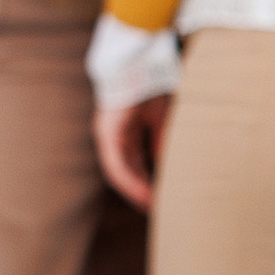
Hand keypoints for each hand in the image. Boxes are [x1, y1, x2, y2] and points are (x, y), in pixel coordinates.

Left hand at [94, 95, 170, 209]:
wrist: (140, 63)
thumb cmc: (150, 87)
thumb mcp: (160, 122)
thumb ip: (160, 144)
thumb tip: (167, 168)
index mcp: (124, 134)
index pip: (133, 165)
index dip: (146, 184)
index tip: (159, 199)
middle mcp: (112, 138)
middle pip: (125, 173)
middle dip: (140, 192)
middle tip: (157, 210)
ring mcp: (107, 136)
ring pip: (119, 173)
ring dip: (135, 192)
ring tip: (151, 207)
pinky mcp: (107, 134)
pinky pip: (117, 164)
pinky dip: (131, 181)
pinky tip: (144, 193)